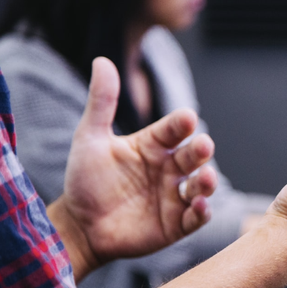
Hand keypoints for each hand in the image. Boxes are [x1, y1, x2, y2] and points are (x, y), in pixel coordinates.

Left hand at [50, 57, 216, 278]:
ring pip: (201, 185)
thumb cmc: (85, 180)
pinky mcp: (176, 224)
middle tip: (203, 145)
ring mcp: (174, 196)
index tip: (186, 117)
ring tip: (206, 178)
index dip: (181, 124)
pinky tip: (199, 206)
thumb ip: (101, 102)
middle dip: (201, 150)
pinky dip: (202, 212)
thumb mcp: (90, 138)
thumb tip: (102, 60)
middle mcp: (169, 169)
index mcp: (153, 145)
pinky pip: (196, 217)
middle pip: (193, 156)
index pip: (173, 129)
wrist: (79, 226)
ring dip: (208, 182)